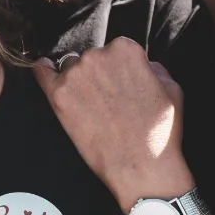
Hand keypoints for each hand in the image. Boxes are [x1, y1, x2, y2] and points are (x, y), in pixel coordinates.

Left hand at [32, 38, 194, 208]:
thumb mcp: (172, 88)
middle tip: (108, 102)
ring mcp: (75, 74)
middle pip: (92, 58)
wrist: (141, 166)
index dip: (119, 69)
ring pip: (71, 68)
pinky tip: (46, 72)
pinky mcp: (58, 95)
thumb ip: (154, 68)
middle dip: (99, 75)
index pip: (116, 49)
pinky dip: (44, 71)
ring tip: (91, 107)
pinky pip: (42, 72)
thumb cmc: (160, 131)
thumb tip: (144, 65)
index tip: (122, 86)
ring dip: (78, 81)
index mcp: (126, 48)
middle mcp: (97, 55)